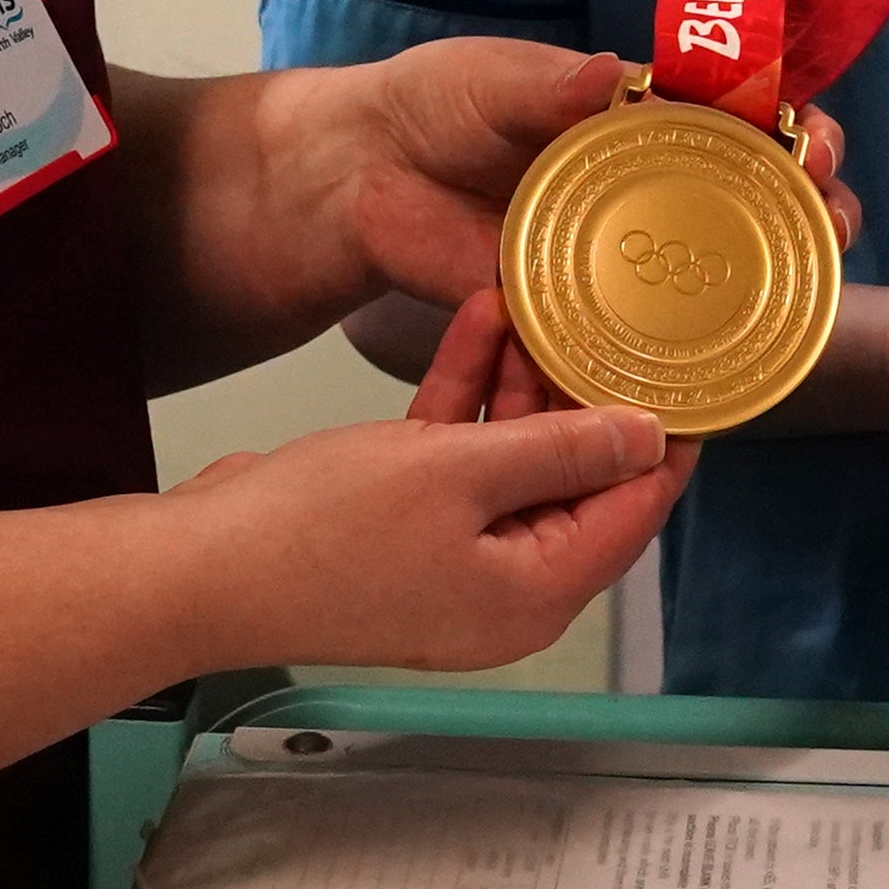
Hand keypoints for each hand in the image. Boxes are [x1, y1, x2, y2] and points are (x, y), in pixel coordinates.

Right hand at [166, 330, 691, 673]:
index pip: (635, 508)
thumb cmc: (320, 535)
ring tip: (541, 296)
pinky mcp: (403, 529)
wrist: (198, 568)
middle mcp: (504, 586)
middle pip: (577, 479)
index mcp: (538, 593)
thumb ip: (561, 449)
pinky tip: (479, 319)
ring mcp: (451, 558)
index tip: (690, 367)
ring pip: (515, 457)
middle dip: (585, 391)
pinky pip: (458, 455)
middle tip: (608, 313)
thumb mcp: (460, 471)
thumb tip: (647, 437)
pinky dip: (468, 396)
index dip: (667, 437)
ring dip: (521, 379)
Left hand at [221, 45, 860, 328]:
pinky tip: (722, 363)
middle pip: (767, 206)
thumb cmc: (434, 106)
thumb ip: (552, 86)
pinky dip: (691, 357)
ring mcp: (627, 259)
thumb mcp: (493, 79)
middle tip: (827, 218)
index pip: (753, 120)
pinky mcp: (586, 318)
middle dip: (819, 211)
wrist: (358, 180)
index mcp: (651, 118)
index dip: (800, 131)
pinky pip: (651, 343)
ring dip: (781, 288)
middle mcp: (657, 190)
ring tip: (808, 292)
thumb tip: (610, 77)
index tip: (808, 140)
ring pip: (727, 280)